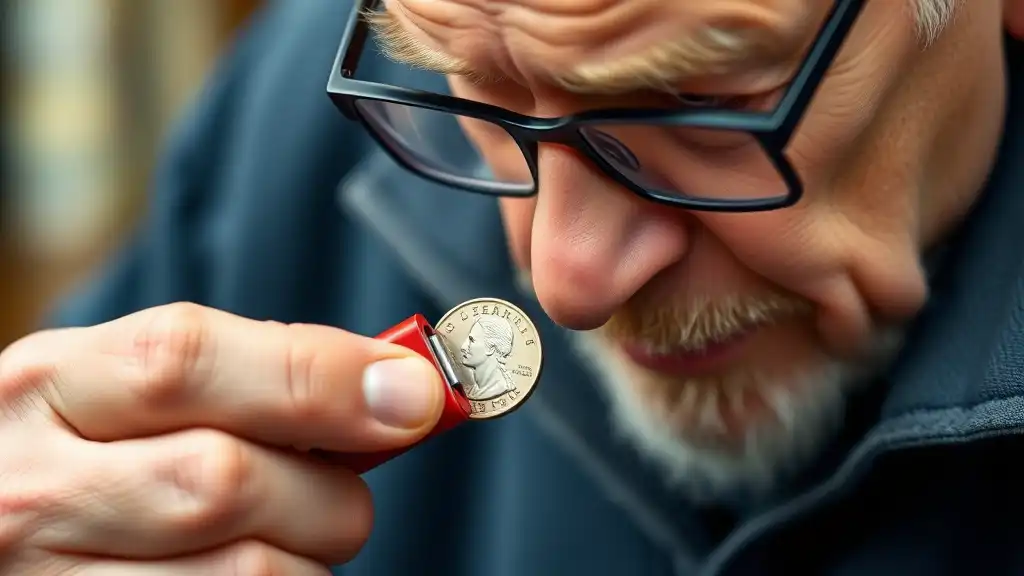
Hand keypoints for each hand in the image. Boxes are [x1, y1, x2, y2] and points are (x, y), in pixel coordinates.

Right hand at [0, 303, 443, 573]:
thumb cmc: (91, 452)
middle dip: (326, 487)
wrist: (5, 518)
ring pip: (250, 575)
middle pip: (226, 480)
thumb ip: (245, 373)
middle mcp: (35, 489)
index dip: (319, 375)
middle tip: (341, 489)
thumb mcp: (127, 387)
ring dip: (308, 558)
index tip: (411, 394)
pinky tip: (259, 573)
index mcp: (52, 386)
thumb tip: (395, 386)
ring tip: (283, 537)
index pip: (187, 361)